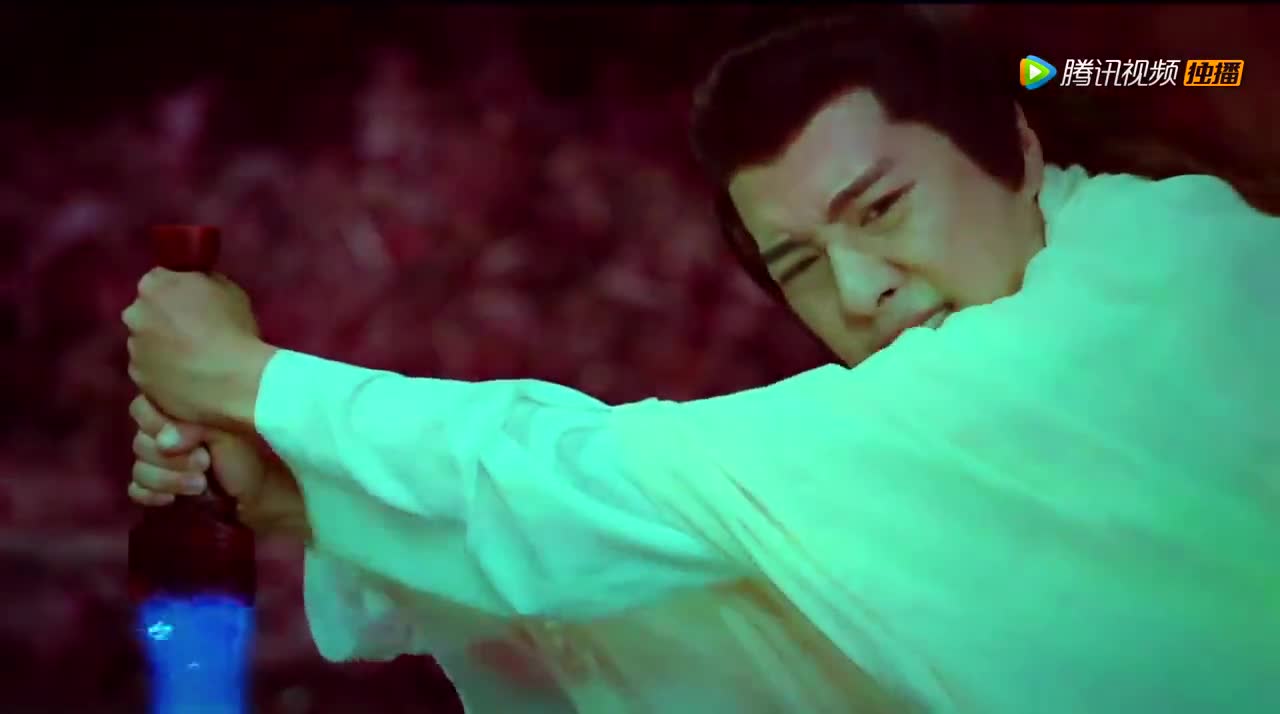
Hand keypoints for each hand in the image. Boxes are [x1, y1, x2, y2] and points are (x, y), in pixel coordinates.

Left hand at [122, 269, 274, 430]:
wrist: (235, 382)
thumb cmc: (235, 329)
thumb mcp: (228, 289)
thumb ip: (201, 283)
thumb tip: (194, 291)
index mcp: (153, 285)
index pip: (158, 281)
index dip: (178, 293)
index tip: (195, 305)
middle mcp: (135, 316)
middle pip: (145, 314)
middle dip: (162, 321)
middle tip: (192, 334)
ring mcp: (134, 353)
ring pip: (145, 347)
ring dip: (161, 351)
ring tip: (192, 364)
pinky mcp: (141, 384)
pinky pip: (150, 376)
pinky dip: (163, 378)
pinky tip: (187, 383)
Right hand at [128, 393, 311, 541]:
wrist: (268, 492)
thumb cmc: (251, 451)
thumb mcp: (225, 429)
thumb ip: (194, 425)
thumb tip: (164, 441)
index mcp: (180, 409)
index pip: (141, 409)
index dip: (158, 424)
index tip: (193, 439)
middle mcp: (166, 432)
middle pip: (139, 443)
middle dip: (171, 458)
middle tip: (204, 463)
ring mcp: (163, 462)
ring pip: (139, 468)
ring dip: (167, 479)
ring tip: (200, 485)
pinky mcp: (163, 488)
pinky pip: (136, 489)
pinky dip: (149, 494)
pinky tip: (170, 500)